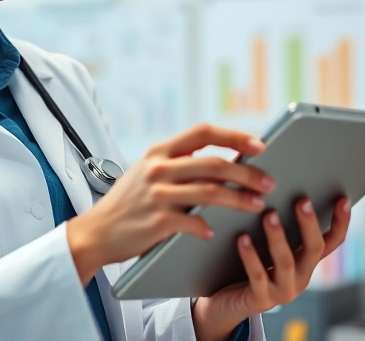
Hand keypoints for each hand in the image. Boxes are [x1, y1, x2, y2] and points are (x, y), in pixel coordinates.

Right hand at [66, 124, 275, 282]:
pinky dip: (208, 226)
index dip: (234, 136)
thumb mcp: (148, 172)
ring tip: (257, 204)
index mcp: (159, 151)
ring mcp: (156, 194)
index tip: (260, 144)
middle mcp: (158, 168)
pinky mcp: (156, 221)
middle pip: (214, 164)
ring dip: (239, 199)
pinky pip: (193, 222)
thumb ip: (178, 163)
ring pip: (210, 192)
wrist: (95, 232)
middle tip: (269, 182)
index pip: (203, 132)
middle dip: (247, 172)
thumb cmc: (130, 203)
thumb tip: (225, 162)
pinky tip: (216, 231)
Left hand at [191, 196, 351, 340]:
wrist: (227, 303)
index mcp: (306, 261)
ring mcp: (282, 290)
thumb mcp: (267, 244)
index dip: (341, 222)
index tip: (343, 198)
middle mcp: (300, 276)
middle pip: (314, 249)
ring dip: (278, 237)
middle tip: (302, 201)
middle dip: (309, 224)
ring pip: (285, 262)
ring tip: (269, 215)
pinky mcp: (260, 300)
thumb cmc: (246, 264)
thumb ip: (277, 220)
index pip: (332, 241)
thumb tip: (272, 182)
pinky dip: (251, 256)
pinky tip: (243, 238)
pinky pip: (257, 276)